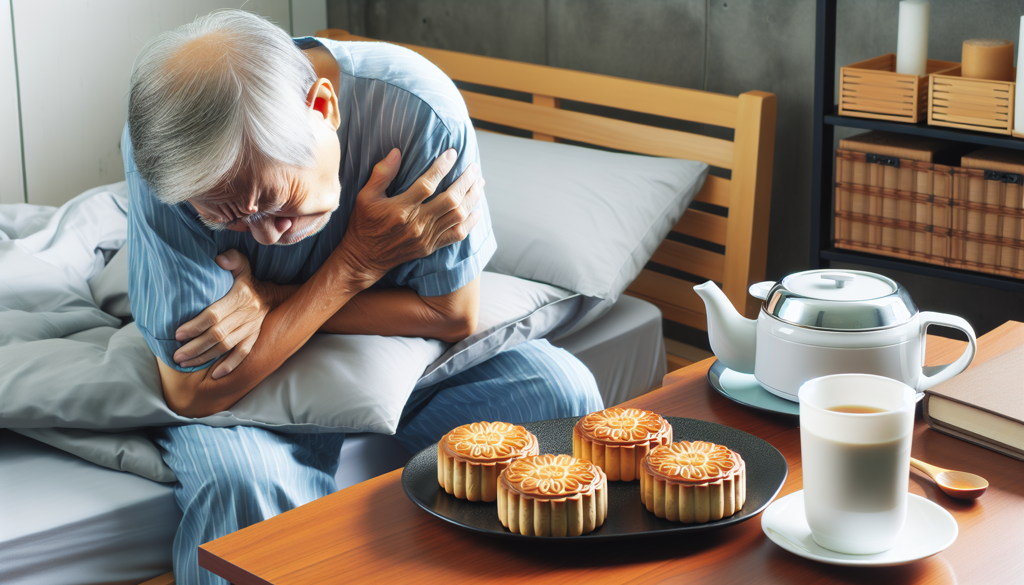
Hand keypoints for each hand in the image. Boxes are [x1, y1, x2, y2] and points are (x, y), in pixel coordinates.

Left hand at [172, 250, 290, 378]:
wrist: (272, 296)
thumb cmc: (247, 281)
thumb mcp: (242, 265)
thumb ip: (231, 259)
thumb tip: (219, 259)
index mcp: (239, 296)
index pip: (214, 315)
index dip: (195, 326)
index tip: (177, 334)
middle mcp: (245, 315)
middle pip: (217, 335)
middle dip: (195, 347)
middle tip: (176, 356)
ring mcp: (251, 328)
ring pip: (226, 347)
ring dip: (205, 357)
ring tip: (185, 364)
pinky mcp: (254, 338)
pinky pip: (243, 354)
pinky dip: (230, 365)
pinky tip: (215, 375)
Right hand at [337, 148, 483, 285]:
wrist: (364, 258)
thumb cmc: (364, 223)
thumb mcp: (365, 196)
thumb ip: (381, 174)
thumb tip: (397, 152)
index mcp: (400, 209)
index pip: (427, 185)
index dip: (442, 168)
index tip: (452, 153)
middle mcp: (416, 224)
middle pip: (450, 200)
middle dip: (465, 181)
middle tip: (473, 167)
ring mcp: (426, 237)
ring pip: (457, 215)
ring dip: (472, 198)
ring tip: (479, 182)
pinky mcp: (430, 246)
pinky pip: (457, 234)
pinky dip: (470, 222)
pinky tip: (477, 210)